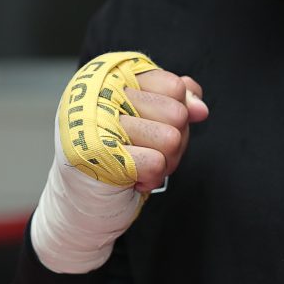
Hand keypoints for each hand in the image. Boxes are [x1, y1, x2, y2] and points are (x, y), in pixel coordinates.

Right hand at [32, 53, 207, 273]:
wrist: (83, 206)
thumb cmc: (120, 159)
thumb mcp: (153, 122)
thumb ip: (178, 103)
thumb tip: (200, 108)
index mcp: (112, 77)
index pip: (174, 86)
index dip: (178, 113)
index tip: (156, 127)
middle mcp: (99, 92)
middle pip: (177, 113)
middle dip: (173, 142)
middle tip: (147, 152)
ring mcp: (95, 120)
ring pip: (171, 139)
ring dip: (163, 162)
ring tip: (138, 165)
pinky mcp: (95, 151)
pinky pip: (156, 163)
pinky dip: (150, 177)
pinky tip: (131, 178)